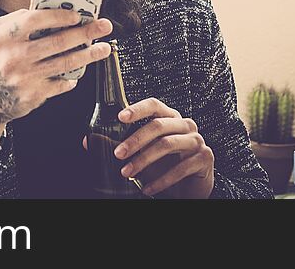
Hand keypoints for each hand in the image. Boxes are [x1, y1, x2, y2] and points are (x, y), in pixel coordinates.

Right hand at [0, 8, 113, 149]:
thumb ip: (16, 19)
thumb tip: (46, 9)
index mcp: (4, 37)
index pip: (34, 20)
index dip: (58, 16)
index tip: (77, 14)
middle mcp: (14, 57)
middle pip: (58, 41)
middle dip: (85, 33)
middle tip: (103, 26)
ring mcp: (25, 77)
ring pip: (66, 63)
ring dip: (89, 55)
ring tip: (104, 48)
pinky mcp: (34, 95)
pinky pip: (61, 83)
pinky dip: (73, 76)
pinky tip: (79, 70)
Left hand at [83, 97, 213, 197]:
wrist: (191, 187)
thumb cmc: (165, 165)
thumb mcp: (141, 154)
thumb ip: (119, 145)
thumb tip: (89, 141)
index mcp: (170, 117)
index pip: (155, 105)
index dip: (138, 108)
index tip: (120, 117)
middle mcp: (185, 125)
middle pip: (158, 125)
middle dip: (135, 140)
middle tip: (117, 154)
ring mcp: (197, 140)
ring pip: (167, 145)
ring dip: (144, 161)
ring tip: (127, 173)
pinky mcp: (205, 158)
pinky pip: (181, 168)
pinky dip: (161, 180)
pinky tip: (147, 188)